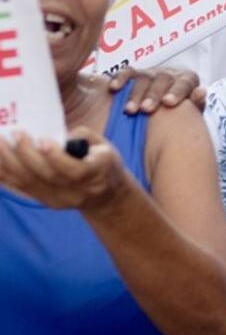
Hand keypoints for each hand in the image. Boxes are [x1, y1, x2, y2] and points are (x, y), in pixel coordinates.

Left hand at [0, 127, 131, 211]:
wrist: (106, 195)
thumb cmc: (105, 163)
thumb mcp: (105, 146)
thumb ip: (82, 137)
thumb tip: (55, 132)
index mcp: (97, 173)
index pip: (75, 170)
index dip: (55, 156)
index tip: (42, 139)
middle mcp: (77, 190)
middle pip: (46, 176)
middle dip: (26, 154)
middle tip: (15, 133)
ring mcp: (59, 199)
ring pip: (28, 183)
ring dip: (9, 163)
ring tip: (0, 143)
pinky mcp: (45, 202)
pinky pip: (20, 188)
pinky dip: (4, 175)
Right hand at [109, 66, 205, 113]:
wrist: (166, 108)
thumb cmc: (181, 113)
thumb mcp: (192, 112)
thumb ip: (197, 104)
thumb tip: (202, 92)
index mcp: (188, 80)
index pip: (185, 83)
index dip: (177, 92)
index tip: (169, 103)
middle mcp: (169, 74)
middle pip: (162, 80)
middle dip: (153, 95)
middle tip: (146, 109)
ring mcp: (152, 73)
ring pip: (143, 78)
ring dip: (135, 93)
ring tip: (130, 110)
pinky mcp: (135, 74)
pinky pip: (127, 73)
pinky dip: (120, 78)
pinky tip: (114, 88)